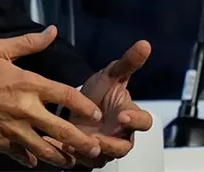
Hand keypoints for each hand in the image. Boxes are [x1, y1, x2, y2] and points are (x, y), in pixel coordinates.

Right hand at [0, 26, 103, 169]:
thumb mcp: (0, 49)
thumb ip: (29, 42)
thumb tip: (51, 31)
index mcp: (28, 84)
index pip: (66, 96)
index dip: (84, 106)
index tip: (95, 114)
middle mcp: (24, 109)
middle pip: (61, 130)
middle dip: (81, 141)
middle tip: (94, 147)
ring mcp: (12, 129)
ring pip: (43, 149)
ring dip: (60, 157)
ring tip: (71, 161)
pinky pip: (20, 155)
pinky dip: (30, 159)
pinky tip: (36, 161)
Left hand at [61, 41, 153, 168]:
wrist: (78, 105)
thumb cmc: (100, 91)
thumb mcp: (111, 74)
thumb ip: (128, 62)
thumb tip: (145, 43)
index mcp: (129, 115)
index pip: (144, 122)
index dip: (136, 121)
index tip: (123, 116)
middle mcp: (120, 135)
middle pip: (124, 148)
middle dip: (111, 145)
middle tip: (96, 138)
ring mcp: (104, 148)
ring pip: (103, 158)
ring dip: (90, 153)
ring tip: (74, 144)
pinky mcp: (87, 156)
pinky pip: (82, 162)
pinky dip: (71, 156)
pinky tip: (58, 146)